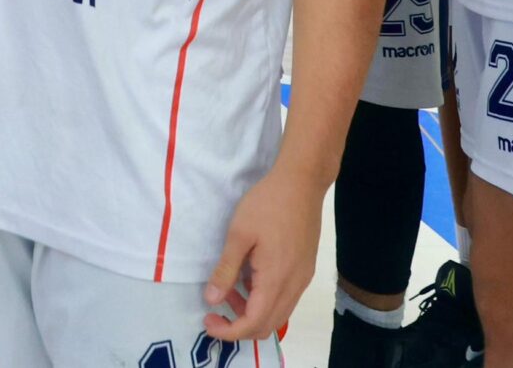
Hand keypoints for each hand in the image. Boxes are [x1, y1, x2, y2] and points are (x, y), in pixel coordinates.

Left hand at [202, 166, 320, 342]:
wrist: (302, 182)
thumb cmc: (267, 203)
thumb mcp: (238, 234)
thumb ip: (226, 270)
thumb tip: (212, 300)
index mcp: (276, 280)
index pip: (253, 323)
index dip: (229, 331)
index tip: (207, 321)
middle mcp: (294, 286)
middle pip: (268, 326)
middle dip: (239, 326)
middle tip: (215, 310)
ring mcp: (302, 279)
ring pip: (278, 314)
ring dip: (252, 312)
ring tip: (229, 290)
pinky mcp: (305, 269)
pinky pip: (285, 299)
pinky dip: (265, 300)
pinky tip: (249, 279)